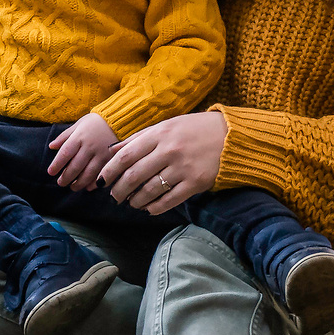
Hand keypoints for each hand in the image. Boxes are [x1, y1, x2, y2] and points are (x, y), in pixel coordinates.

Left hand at [47, 112, 121, 191]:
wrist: (118, 121)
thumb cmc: (95, 122)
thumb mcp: (79, 124)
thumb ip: (64, 136)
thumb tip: (51, 146)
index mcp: (79, 136)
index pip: (65, 153)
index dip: (57, 164)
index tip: (51, 172)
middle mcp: (90, 146)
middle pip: (75, 166)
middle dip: (66, 177)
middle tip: (60, 183)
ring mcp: (101, 154)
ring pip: (88, 174)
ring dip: (78, 183)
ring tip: (72, 187)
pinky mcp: (111, 160)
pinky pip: (101, 174)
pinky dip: (94, 183)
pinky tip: (88, 187)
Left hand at [100, 111, 229, 215]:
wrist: (231, 136)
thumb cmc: (194, 129)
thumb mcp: (166, 126)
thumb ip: (139, 138)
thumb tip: (112, 150)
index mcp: (159, 134)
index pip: (126, 155)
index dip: (109, 170)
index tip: (102, 181)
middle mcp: (169, 150)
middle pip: (134, 175)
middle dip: (120, 189)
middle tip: (115, 197)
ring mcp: (183, 168)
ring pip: (150, 190)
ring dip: (136, 200)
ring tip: (131, 203)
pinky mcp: (195, 183)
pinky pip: (169, 200)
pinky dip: (155, 207)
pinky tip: (149, 209)